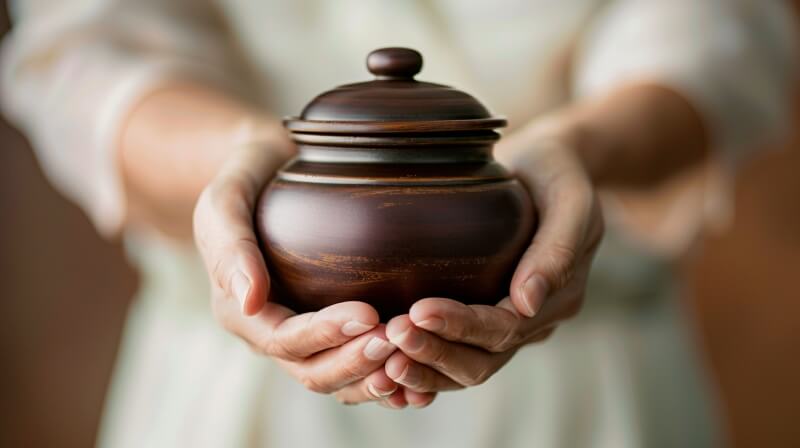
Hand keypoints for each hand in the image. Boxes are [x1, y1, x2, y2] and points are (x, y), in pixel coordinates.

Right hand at [194, 138, 416, 404]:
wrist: (270, 171)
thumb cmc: (247, 179)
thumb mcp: (226, 202)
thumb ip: (231, 247)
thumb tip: (249, 301)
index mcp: (241, 312)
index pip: (284, 339)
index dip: (325, 333)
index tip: (369, 313)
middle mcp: (271, 335)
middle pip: (314, 371)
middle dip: (355, 360)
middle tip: (398, 339)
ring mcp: (303, 340)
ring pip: (339, 380)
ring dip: (374, 376)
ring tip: (412, 358)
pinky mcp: (331, 333)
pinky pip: (357, 370)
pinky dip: (385, 377)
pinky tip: (418, 371)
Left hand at [383, 131, 603, 393]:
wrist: (547, 168)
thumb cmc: (556, 173)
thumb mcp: (569, 198)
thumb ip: (556, 249)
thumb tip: (526, 303)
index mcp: (559, 297)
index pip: (505, 328)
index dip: (461, 326)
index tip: (418, 311)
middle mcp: (534, 321)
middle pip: (482, 360)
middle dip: (435, 352)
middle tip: (390, 335)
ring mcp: (509, 326)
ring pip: (465, 368)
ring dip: (424, 369)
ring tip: (382, 357)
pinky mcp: (483, 319)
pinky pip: (453, 355)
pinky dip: (423, 368)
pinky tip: (387, 369)